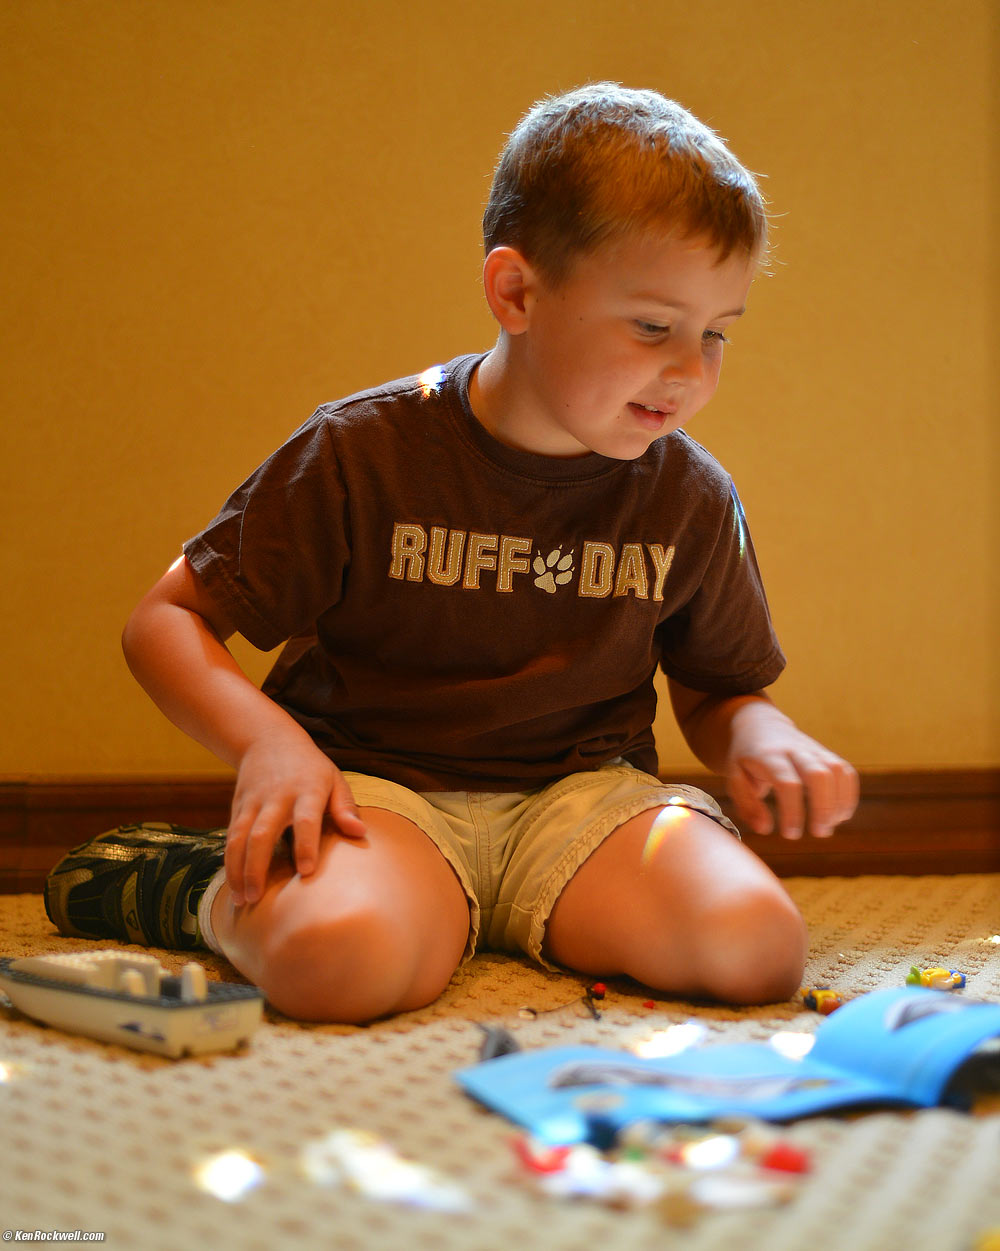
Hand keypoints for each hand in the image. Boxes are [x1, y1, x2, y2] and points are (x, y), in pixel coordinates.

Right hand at [226, 727, 366, 904]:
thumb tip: (361, 834)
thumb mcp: (334, 778)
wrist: (268, 739)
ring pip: (239, 838)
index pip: (306, 819)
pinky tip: (233, 887)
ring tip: (241, 900)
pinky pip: (229, 837)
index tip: (305, 871)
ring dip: (237, 869)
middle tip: (256, 898)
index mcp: (307, 790)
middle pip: (262, 833)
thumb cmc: (311, 768)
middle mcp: (277, 797)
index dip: (305, 844)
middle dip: (257, 866)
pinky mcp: (238, 806)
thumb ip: (346, 807)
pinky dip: (229, 863)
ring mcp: (254, 802)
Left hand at [724, 703, 858, 839]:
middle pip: (819, 775)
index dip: (793, 811)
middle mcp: (794, 750)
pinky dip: (849, 795)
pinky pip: (846, 772)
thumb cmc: (746, 757)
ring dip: (839, 803)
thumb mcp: (735, 778)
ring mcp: (813, 750)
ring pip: (837, 771)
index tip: (790, 834)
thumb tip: (765, 829)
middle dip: (824, 808)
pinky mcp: (826, 754)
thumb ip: (747, 805)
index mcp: (768, 756)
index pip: (787, 784)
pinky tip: (840, 815)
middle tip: (819, 832)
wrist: (760, 723)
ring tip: (829, 825)